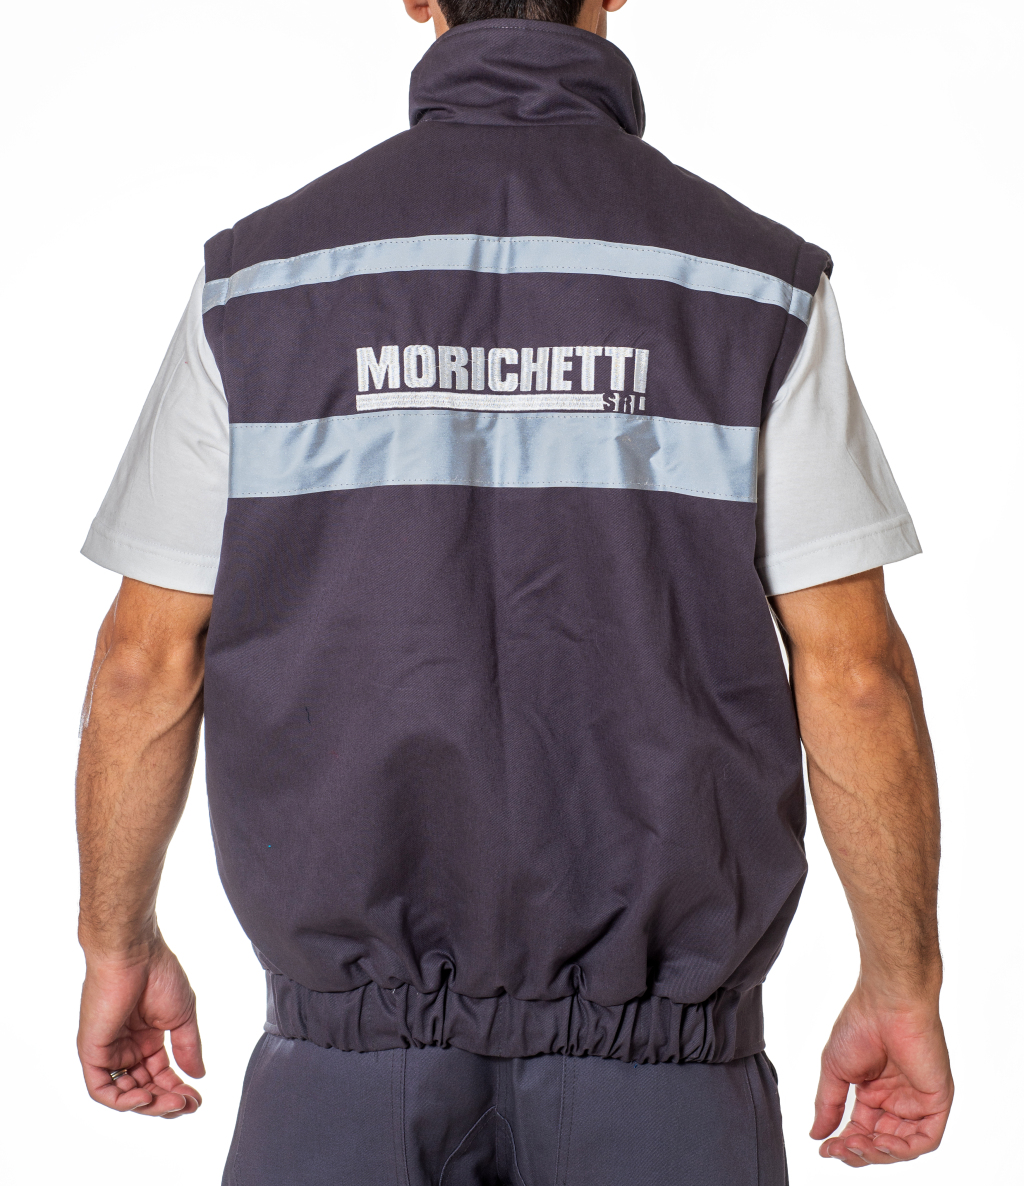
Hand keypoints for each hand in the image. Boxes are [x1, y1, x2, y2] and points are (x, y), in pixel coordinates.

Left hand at [78, 937, 204, 1117]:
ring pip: (125, 1094)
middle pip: (144, 1089)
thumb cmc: (159, 973)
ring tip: (173, 1102)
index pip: (160, 1076)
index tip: (197, 1100)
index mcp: (146, 1038)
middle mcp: (126, 1048)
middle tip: (187, 1105)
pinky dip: (123, 1101)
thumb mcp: (182, 1016)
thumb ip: (187, 1047)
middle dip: (166, 1102)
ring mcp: (108, 1051)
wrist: (135, 953)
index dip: (178, 1091)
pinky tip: (146, 1097)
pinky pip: (102, 1089)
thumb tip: (198, 1075)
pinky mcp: (92, 1051)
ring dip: (149, 1105)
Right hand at [811, 986, 952, 1166]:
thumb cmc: (860, 1024)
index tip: (825, 1150)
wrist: (886, 1003)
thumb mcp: (835, 1069)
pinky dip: (905, 1149)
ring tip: (856, 1145)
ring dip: (879, 1154)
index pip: (862, 1129)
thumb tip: (816, 1134)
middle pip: (881, 1143)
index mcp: (875, 1091)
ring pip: (903, 1146)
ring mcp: (918, 1101)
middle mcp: (898, 1099)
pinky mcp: (937, 1100)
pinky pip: (926, 1138)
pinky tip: (882, 1142)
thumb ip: (828, 1104)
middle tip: (839, 1149)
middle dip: (859, 1152)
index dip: (844, 1144)